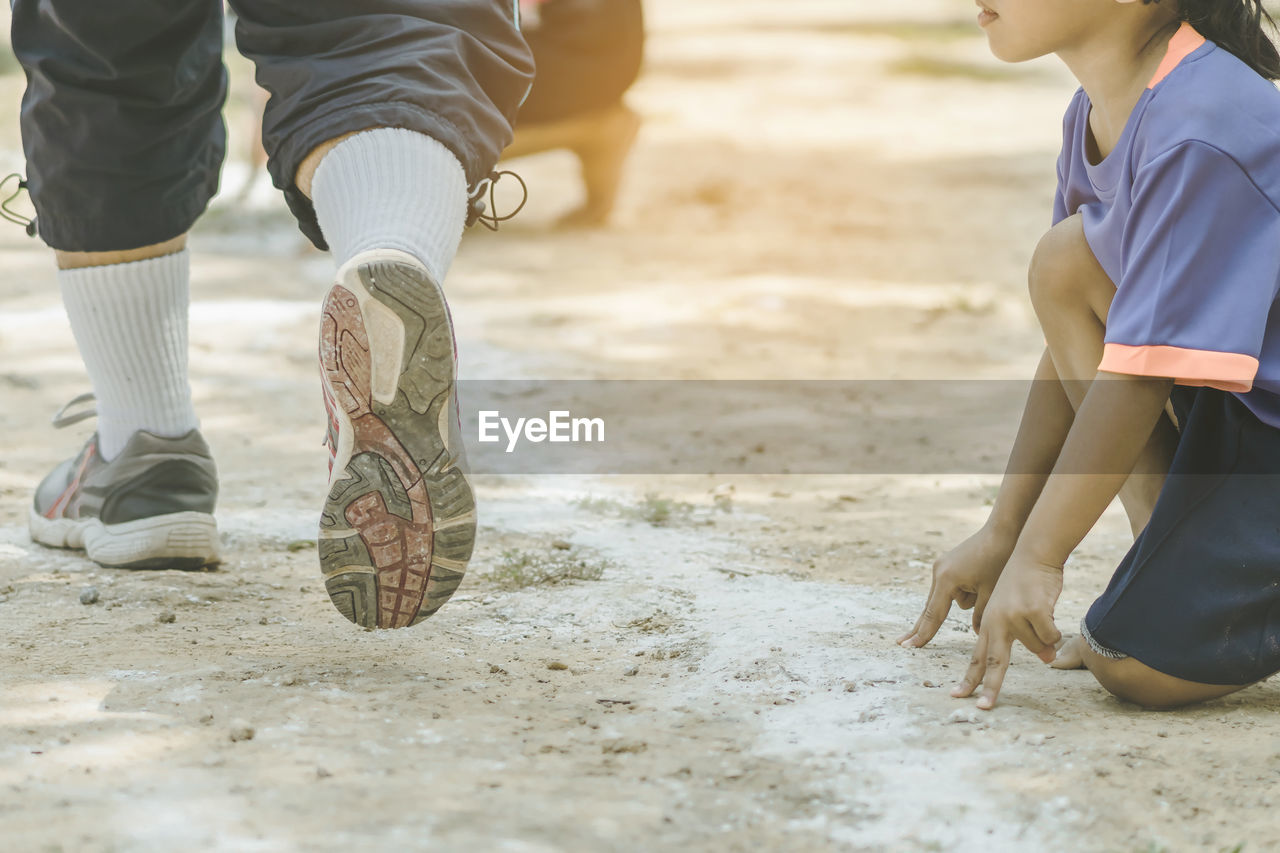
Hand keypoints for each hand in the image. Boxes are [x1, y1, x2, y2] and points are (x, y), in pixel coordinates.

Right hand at [898, 525, 1015, 648]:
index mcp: (947, 579)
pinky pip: (954, 586)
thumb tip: (977, 631)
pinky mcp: (949, 563)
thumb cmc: (999, 559)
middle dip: (922, 625)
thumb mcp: (991, 592)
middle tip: (901, 643)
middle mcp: (939, 572)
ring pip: (951, 597)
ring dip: (966, 597)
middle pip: (932, 607)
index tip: (909, 647)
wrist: (1004, 530)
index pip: (934, 614)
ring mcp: (943, 566)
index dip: (923, 633)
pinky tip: (982, 576)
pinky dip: (964, 589)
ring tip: (989, 580)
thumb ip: (980, 615)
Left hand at [951, 555, 1062, 709]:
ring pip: (1038, 647)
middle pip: (994, 662)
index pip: (977, 656)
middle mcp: (995, 621)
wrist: (1032, 553)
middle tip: (983, 707)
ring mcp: (1012, 616)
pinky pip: (1051, 635)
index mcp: (988, 622)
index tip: (958, 696)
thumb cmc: (1026, 583)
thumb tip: (1047, 659)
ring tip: (1039, 610)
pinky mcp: (1032, 611)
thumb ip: (1027, 637)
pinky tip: (1048, 607)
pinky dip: (1055, 629)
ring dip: (1046, 636)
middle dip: (990, 687)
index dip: (970, 678)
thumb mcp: (1018, 610)